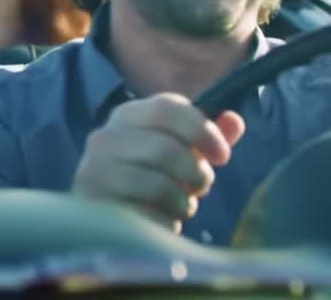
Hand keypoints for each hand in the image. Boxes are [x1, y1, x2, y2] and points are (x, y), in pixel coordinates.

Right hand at [72, 93, 244, 232]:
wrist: (104, 219)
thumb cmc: (149, 178)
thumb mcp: (180, 153)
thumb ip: (207, 136)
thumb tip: (235, 121)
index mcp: (127, 116)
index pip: (168, 108)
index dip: (202, 130)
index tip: (222, 156)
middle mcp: (104, 138)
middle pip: (167, 148)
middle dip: (196, 173)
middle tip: (201, 186)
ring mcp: (95, 172)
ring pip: (159, 185)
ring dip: (183, 202)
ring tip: (181, 206)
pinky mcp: (96, 207)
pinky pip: (147, 217)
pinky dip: (166, 222)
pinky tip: (162, 221)